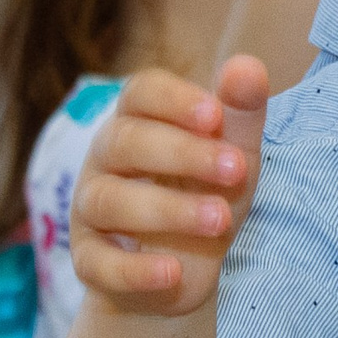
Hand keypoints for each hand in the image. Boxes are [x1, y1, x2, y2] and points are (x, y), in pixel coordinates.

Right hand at [72, 56, 267, 319]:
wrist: (181, 272)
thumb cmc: (204, 194)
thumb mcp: (232, 155)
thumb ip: (241, 114)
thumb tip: (248, 65)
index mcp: (139, 120)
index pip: (140, 91)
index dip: (174, 99)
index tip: (215, 116)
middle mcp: (105, 158)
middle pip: (125, 141)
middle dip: (183, 153)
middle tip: (236, 170)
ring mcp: (89, 209)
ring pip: (108, 199)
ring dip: (168, 209)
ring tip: (221, 220)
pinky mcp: (88, 260)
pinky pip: (99, 263)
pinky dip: (135, 269)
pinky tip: (174, 272)